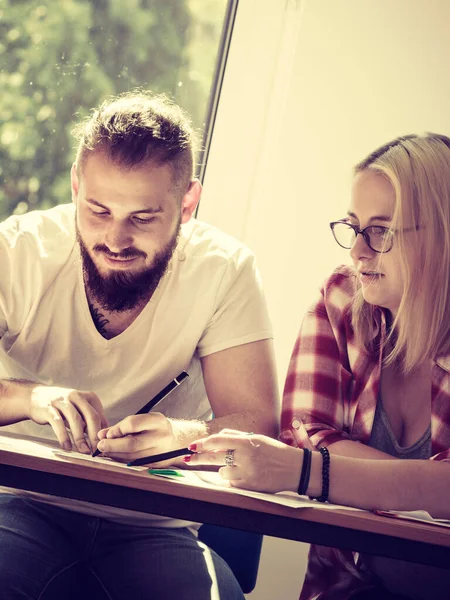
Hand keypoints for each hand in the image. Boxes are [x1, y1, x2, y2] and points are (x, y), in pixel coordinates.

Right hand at [29, 386, 107, 452]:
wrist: (35, 397)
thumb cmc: (62, 407)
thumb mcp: (78, 410)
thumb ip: (90, 420)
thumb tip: (104, 437)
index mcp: (88, 396)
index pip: (100, 416)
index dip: (103, 432)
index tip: (103, 445)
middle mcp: (76, 396)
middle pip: (91, 416)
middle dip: (95, 435)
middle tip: (96, 450)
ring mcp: (62, 401)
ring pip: (76, 420)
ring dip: (80, 438)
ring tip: (83, 451)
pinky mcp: (48, 408)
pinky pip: (58, 423)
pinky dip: (64, 436)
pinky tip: (67, 446)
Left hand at [96, 413, 175, 462]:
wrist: (177, 440)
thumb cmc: (155, 429)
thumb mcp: (143, 421)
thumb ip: (122, 426)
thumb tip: (102, 434)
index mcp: (158, 421)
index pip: (133, 424)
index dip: (117, 430)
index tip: (106, 434)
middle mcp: (162, 437)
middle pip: (133, 444)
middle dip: (113, 446)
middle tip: (100, 446)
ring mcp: (161, 452)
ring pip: (133, 457)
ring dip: (116, 455)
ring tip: (106, 451)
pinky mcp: (158, 465)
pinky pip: (136, 464)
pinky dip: (123, 461)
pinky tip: (116, 457)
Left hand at [186, 428, 302, 492]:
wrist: (295, 469)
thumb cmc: (275, 451)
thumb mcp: (257, 438)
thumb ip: (236, 437)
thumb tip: (216, 439)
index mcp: (247, 441)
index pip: (218, 441)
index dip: (202, 443)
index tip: (191, 446)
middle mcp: (246, 456)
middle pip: (214, 457)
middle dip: (198, 458)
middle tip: (187, 458)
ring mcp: (247, 473)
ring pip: (222, 471)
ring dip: (225, 469)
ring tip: (240, 466)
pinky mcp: (249, 487)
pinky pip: (231, 483)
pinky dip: (234, 479)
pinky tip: (246, 475)